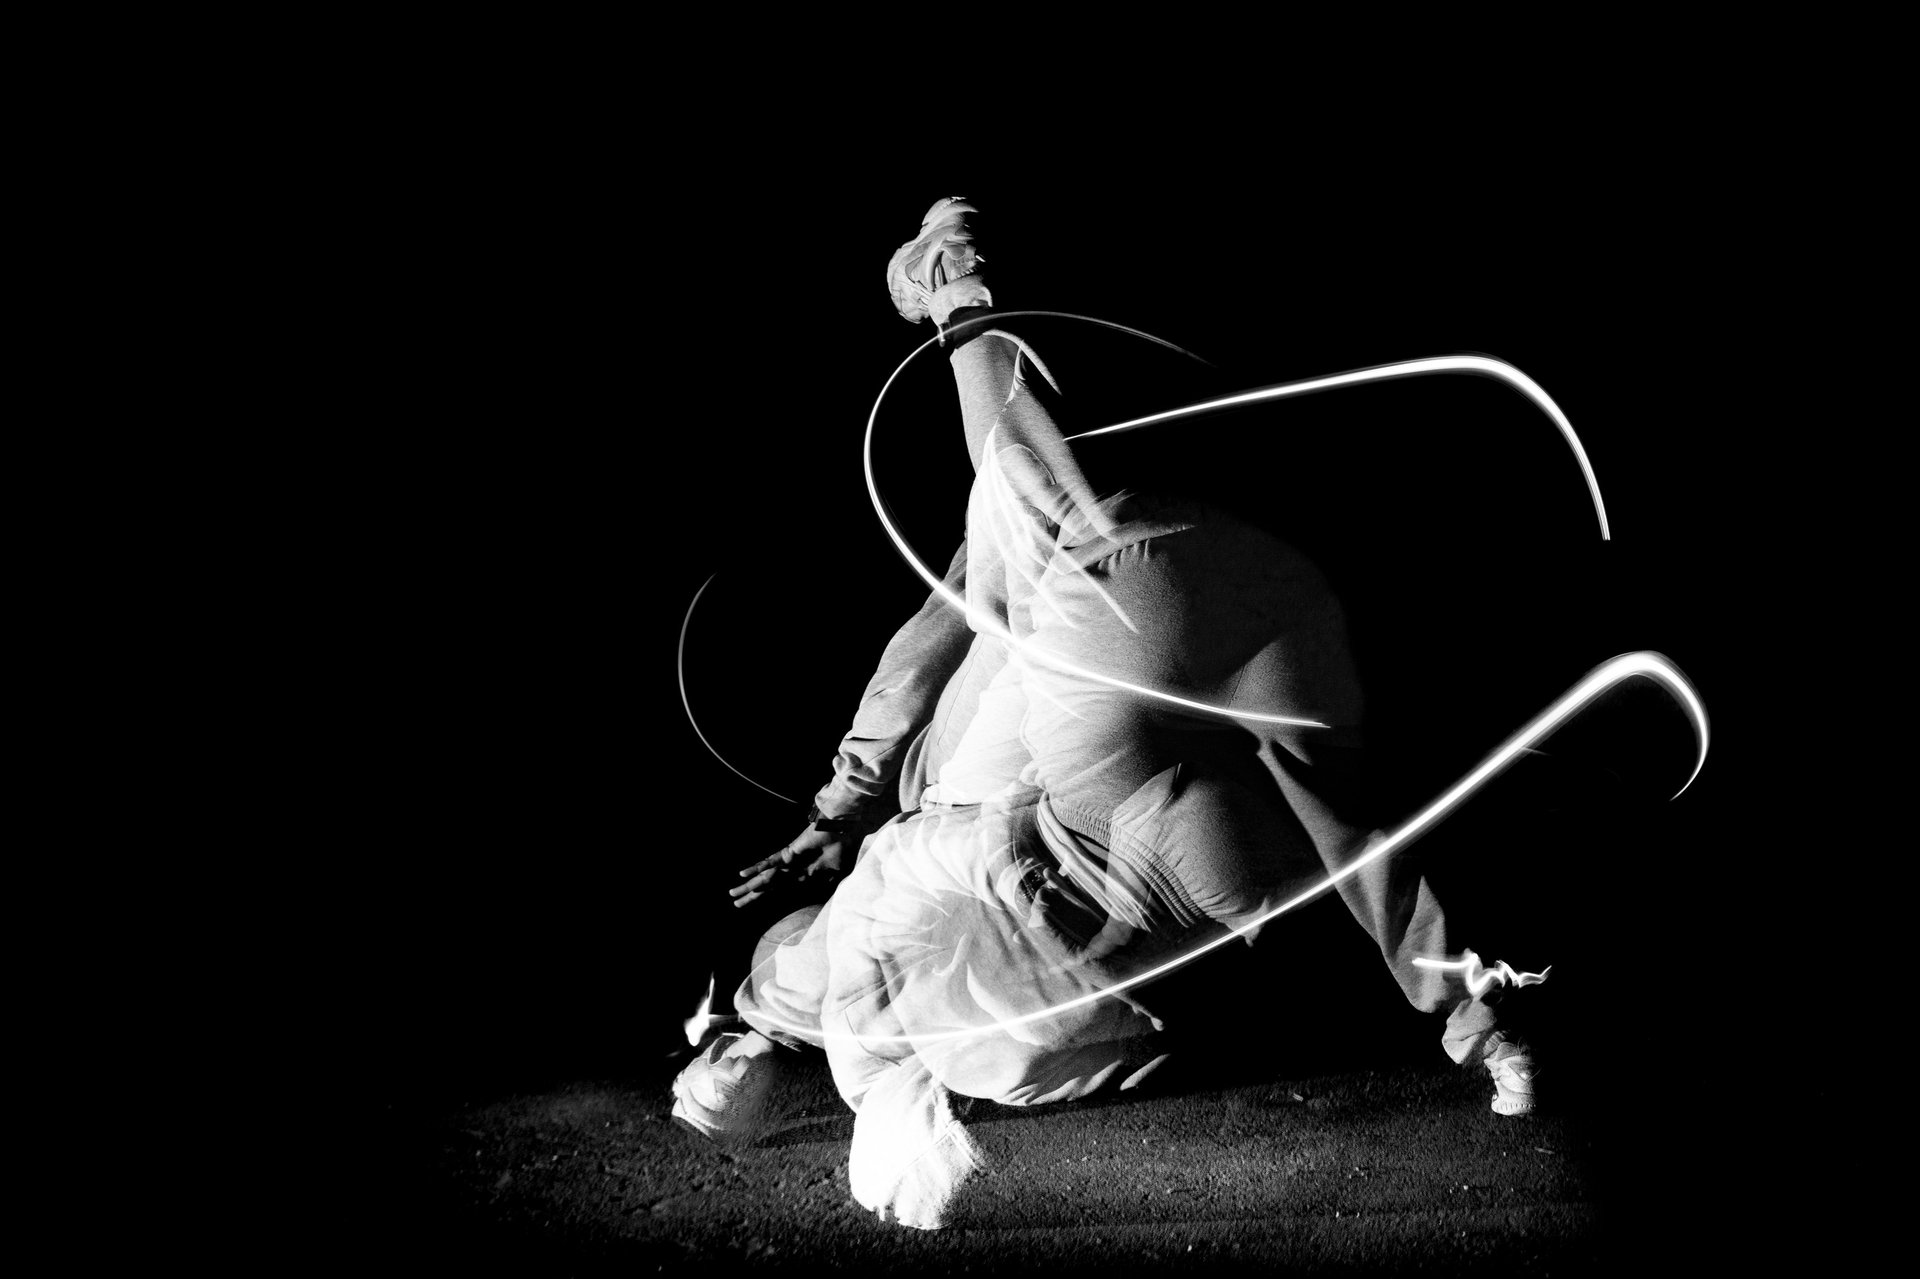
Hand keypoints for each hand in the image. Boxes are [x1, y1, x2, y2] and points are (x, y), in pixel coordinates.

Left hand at [730, 824, 854, 907]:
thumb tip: (821, 893)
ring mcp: (789, 861)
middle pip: (768, 885)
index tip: (756, 902)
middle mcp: (792, 869)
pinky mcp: (789, 853)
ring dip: (749, 885)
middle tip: (735, 903)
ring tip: (732, 893)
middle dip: (752, 895)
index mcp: (802, 875)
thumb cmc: (841, 847)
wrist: (844, 830)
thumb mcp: (835, 872)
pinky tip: (742, 873)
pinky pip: (771, 862)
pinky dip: (758, 867)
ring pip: (765, 876)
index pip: (780, 889)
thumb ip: (826, 882)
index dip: (768, 896)